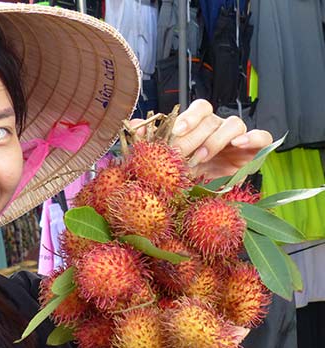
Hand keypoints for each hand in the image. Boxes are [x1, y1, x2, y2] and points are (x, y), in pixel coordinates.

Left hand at [129, 99, 272, 179]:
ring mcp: (238, 137)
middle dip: (194, 135)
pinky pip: (261, 136)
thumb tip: (131, 124)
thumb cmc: (189, 173)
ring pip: (233, 123)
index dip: (188, 116)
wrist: (212, 195)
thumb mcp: (169, 160)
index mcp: (200, 125)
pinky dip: (252, 137)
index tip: (175, 131)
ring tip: (203, 156)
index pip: (198, 108)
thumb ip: (151, 141)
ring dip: (216, 139)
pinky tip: (238, 145)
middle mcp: (218, 126)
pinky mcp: (254, 150)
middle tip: (182, 153)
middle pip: (210, 118)